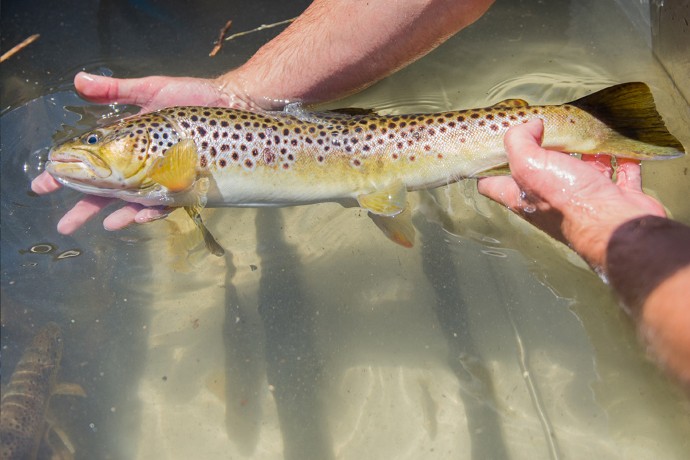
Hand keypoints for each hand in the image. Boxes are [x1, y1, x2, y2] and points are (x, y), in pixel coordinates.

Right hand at [31, 71, 253, 233]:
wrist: (232, 103)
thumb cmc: (193, 95)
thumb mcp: (151, 90)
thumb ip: (116, 90)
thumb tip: (77, 80)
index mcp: (129, 142)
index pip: (91, 162)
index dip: (67, 174)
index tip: (43, 184)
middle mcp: (143, 162)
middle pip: (107, 188)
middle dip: (84, 206)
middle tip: (64, 225)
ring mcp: (164, 175)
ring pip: (134, 200)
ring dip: (116, 214)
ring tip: (100, 226)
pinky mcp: (186, 182)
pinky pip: (166, 202)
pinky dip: (151, 210)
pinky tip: (136, 217)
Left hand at [477, 119, 665, 269]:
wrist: (616, 225)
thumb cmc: (569, 200)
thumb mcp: (529, 165)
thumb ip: (520, 141)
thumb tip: (530, 125)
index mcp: (522, 196)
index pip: (492, 185)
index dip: (488, 167)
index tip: (494, 146)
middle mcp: (549, 201)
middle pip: (540, 172)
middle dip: (544, 149)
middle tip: (547, 127)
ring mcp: (582, 201)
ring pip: (582, 170)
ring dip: (585, 152)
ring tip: (584, 130)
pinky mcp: (614, 198)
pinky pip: (619, 174)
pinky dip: (621, 159)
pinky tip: (619, 144)